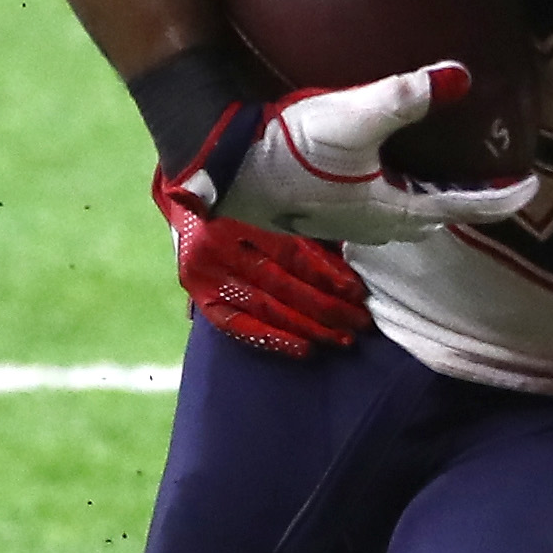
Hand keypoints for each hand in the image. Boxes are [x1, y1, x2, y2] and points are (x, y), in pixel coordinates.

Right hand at [153, 184, 370, 355]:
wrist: (194, 204)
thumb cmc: (248, 207)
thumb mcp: (274, 208)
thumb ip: (306, 229)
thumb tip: (348, 266)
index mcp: (240, 213)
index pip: (290, 251)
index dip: (326, 274)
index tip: (356, 291)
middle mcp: (218, 246)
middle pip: (280, 283)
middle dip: (325, 307)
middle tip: (358, 322)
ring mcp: (207, 275)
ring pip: (265, 308)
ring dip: (308, 327)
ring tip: (341, 339)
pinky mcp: (202, 298)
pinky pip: (239, 326)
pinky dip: (273, 340)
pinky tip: (303, 349)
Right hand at [178, 63, 539, 247]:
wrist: (225, 166)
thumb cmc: (292, 146)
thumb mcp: (356, 114)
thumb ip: (408, 95)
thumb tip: (461, 75)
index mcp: (398, 211)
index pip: (467, 208)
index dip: (502, 198)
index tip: (531, 186)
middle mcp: (378, 226)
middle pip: (438, 218)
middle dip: (468, 202)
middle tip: (492, 180)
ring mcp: (348, 223)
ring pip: (405, 218)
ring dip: (429, 200)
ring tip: (443, 176)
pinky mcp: (322, 212)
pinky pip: (376, 207)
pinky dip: (396, 193)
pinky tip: (383, 170)